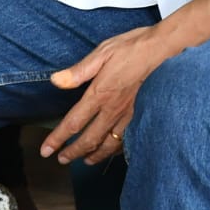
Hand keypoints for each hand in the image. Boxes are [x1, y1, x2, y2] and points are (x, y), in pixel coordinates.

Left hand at [42, 26, 176, 165]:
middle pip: (89, 139)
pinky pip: (125, 140)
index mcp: (99, 94)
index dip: (58, 138)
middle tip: (62, 159)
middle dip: (73, 152)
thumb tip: (55, 81)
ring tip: (85, 160)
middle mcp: (112, 109)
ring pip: (108, 144)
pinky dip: (115, 149)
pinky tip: (111, 150)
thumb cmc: (131, 48)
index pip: (74, 123)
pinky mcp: (140, 114)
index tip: (46, 150)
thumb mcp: (101, 53)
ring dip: (94, 155)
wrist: (162, 51)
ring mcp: (128, 115)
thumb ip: (78, 71)